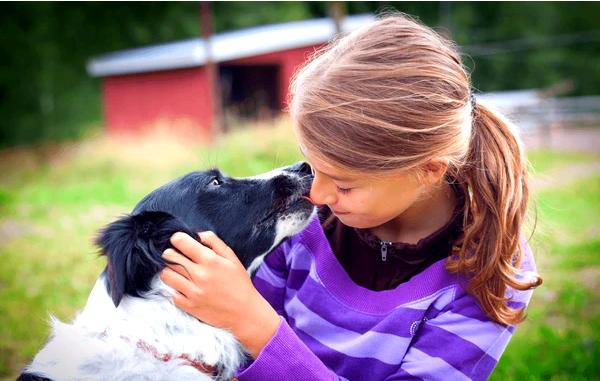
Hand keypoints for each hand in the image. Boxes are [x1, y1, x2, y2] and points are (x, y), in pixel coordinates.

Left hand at [159, 231, 279, 357]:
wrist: (244, 313)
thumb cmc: (239, 283)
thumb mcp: (232, 258)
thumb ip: (214, 242)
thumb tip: (197, 234)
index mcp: (210, 260)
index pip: (181, 242)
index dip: (177, 238)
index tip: (178, 241)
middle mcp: (199, 275)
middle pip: (170, 257)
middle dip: (171, 253)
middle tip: (178, 256)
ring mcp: (192, 292)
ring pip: (166, 274)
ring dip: (170, 270)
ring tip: (179, 272)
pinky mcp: (189, 306)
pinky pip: (171, 293)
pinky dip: (175, 289)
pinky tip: (184, 288)